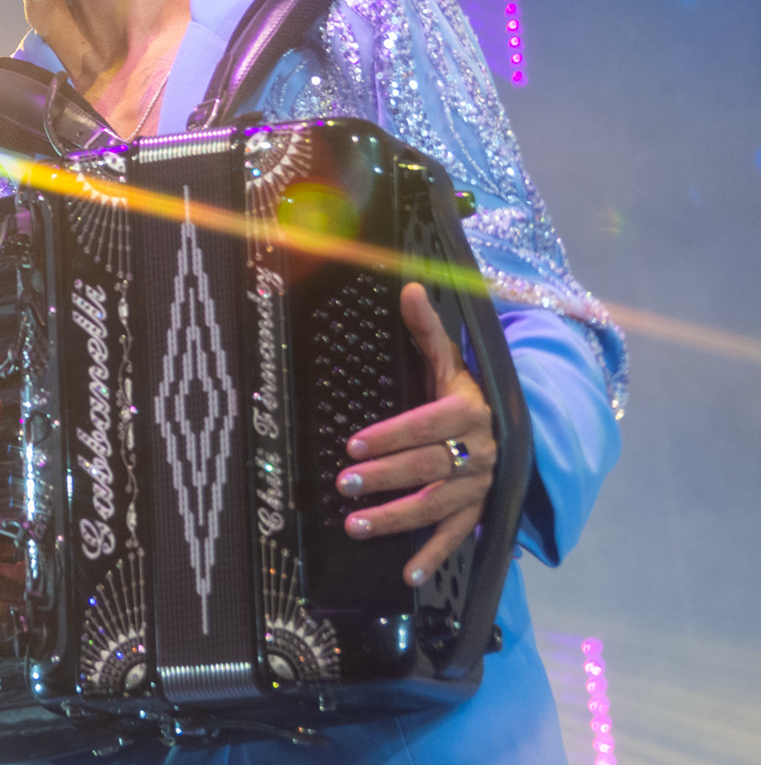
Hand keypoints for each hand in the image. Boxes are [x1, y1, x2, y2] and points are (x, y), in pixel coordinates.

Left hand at [338, 282, 497, 585]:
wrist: (519, 429)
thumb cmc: (470, 394)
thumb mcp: (452, 362)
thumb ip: (428, 330)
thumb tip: (410, 288)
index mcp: (470, 412)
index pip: (426, 425)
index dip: (391, 436)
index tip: (354, 444)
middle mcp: (479, 452)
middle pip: (428, 468)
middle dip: (385, 477)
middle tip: (344, 485)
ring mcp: (480, 486)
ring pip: (436, 506)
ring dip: (397, 520)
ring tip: (357, 526)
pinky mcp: (480, 512)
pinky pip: (457, 538)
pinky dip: (434, 558)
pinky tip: (408, 576)